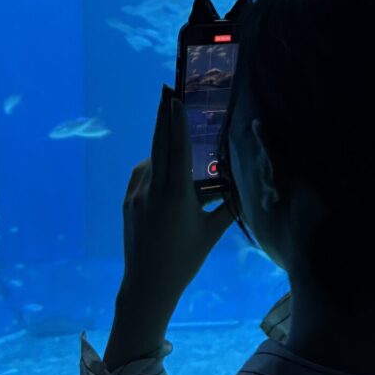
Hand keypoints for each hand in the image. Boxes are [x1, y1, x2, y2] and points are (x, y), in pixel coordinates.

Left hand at [104, 85, 234, 368]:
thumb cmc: (185, 259)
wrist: (147, 285)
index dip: (176, 121)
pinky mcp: (128, 201)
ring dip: (164, 144)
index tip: (175, 98)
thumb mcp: (212, 232)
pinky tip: (165, 167)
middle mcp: (153, 188)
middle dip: (163, 115)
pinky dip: (155, 164)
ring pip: (152, 159)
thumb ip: (228, 206)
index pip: (176, 148)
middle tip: (167, 89)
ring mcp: (137, 194)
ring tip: (177, 134)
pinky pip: (143, 174)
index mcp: (176, 194)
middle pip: (159, 143)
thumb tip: (246, 187)